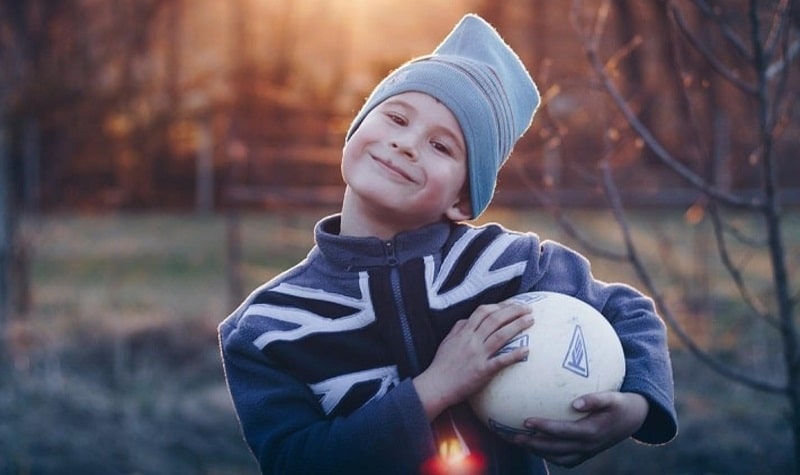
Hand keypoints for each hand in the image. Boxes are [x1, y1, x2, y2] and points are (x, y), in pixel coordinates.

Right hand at [413, 301, 533, 420]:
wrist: (436, 385)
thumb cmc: (441, 364)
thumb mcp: (447, 341)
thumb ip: (458, 328)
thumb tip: (468, 319)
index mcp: (464, 332)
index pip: (483, 311)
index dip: (500, 306)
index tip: (512, 304)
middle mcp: (472, 340)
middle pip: (495, 320)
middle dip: (513, 311)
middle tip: (528, 308)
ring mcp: (478, 355)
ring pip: (500, 336)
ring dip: (517, 326)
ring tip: (530, 320)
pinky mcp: (482, 371)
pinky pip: (501, 361)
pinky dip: (514, 355)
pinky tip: (527, 350)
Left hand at [512, 391, 648, 466]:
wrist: (633, 419)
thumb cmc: (620, 403)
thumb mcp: (613, 397)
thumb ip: (595, 399)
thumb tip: (575, 403)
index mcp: (592, 432)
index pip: (563, 432)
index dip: (544, 428)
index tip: (526, 420)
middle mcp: (588, 446)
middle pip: (555, 449)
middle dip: (533, 444)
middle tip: (513, 436)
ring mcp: (587, 452)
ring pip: (557, 457)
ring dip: (537, 451)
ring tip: (519, 441)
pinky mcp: (586, 454)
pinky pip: (564, 459)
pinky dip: (548, 454)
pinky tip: (534, 444)